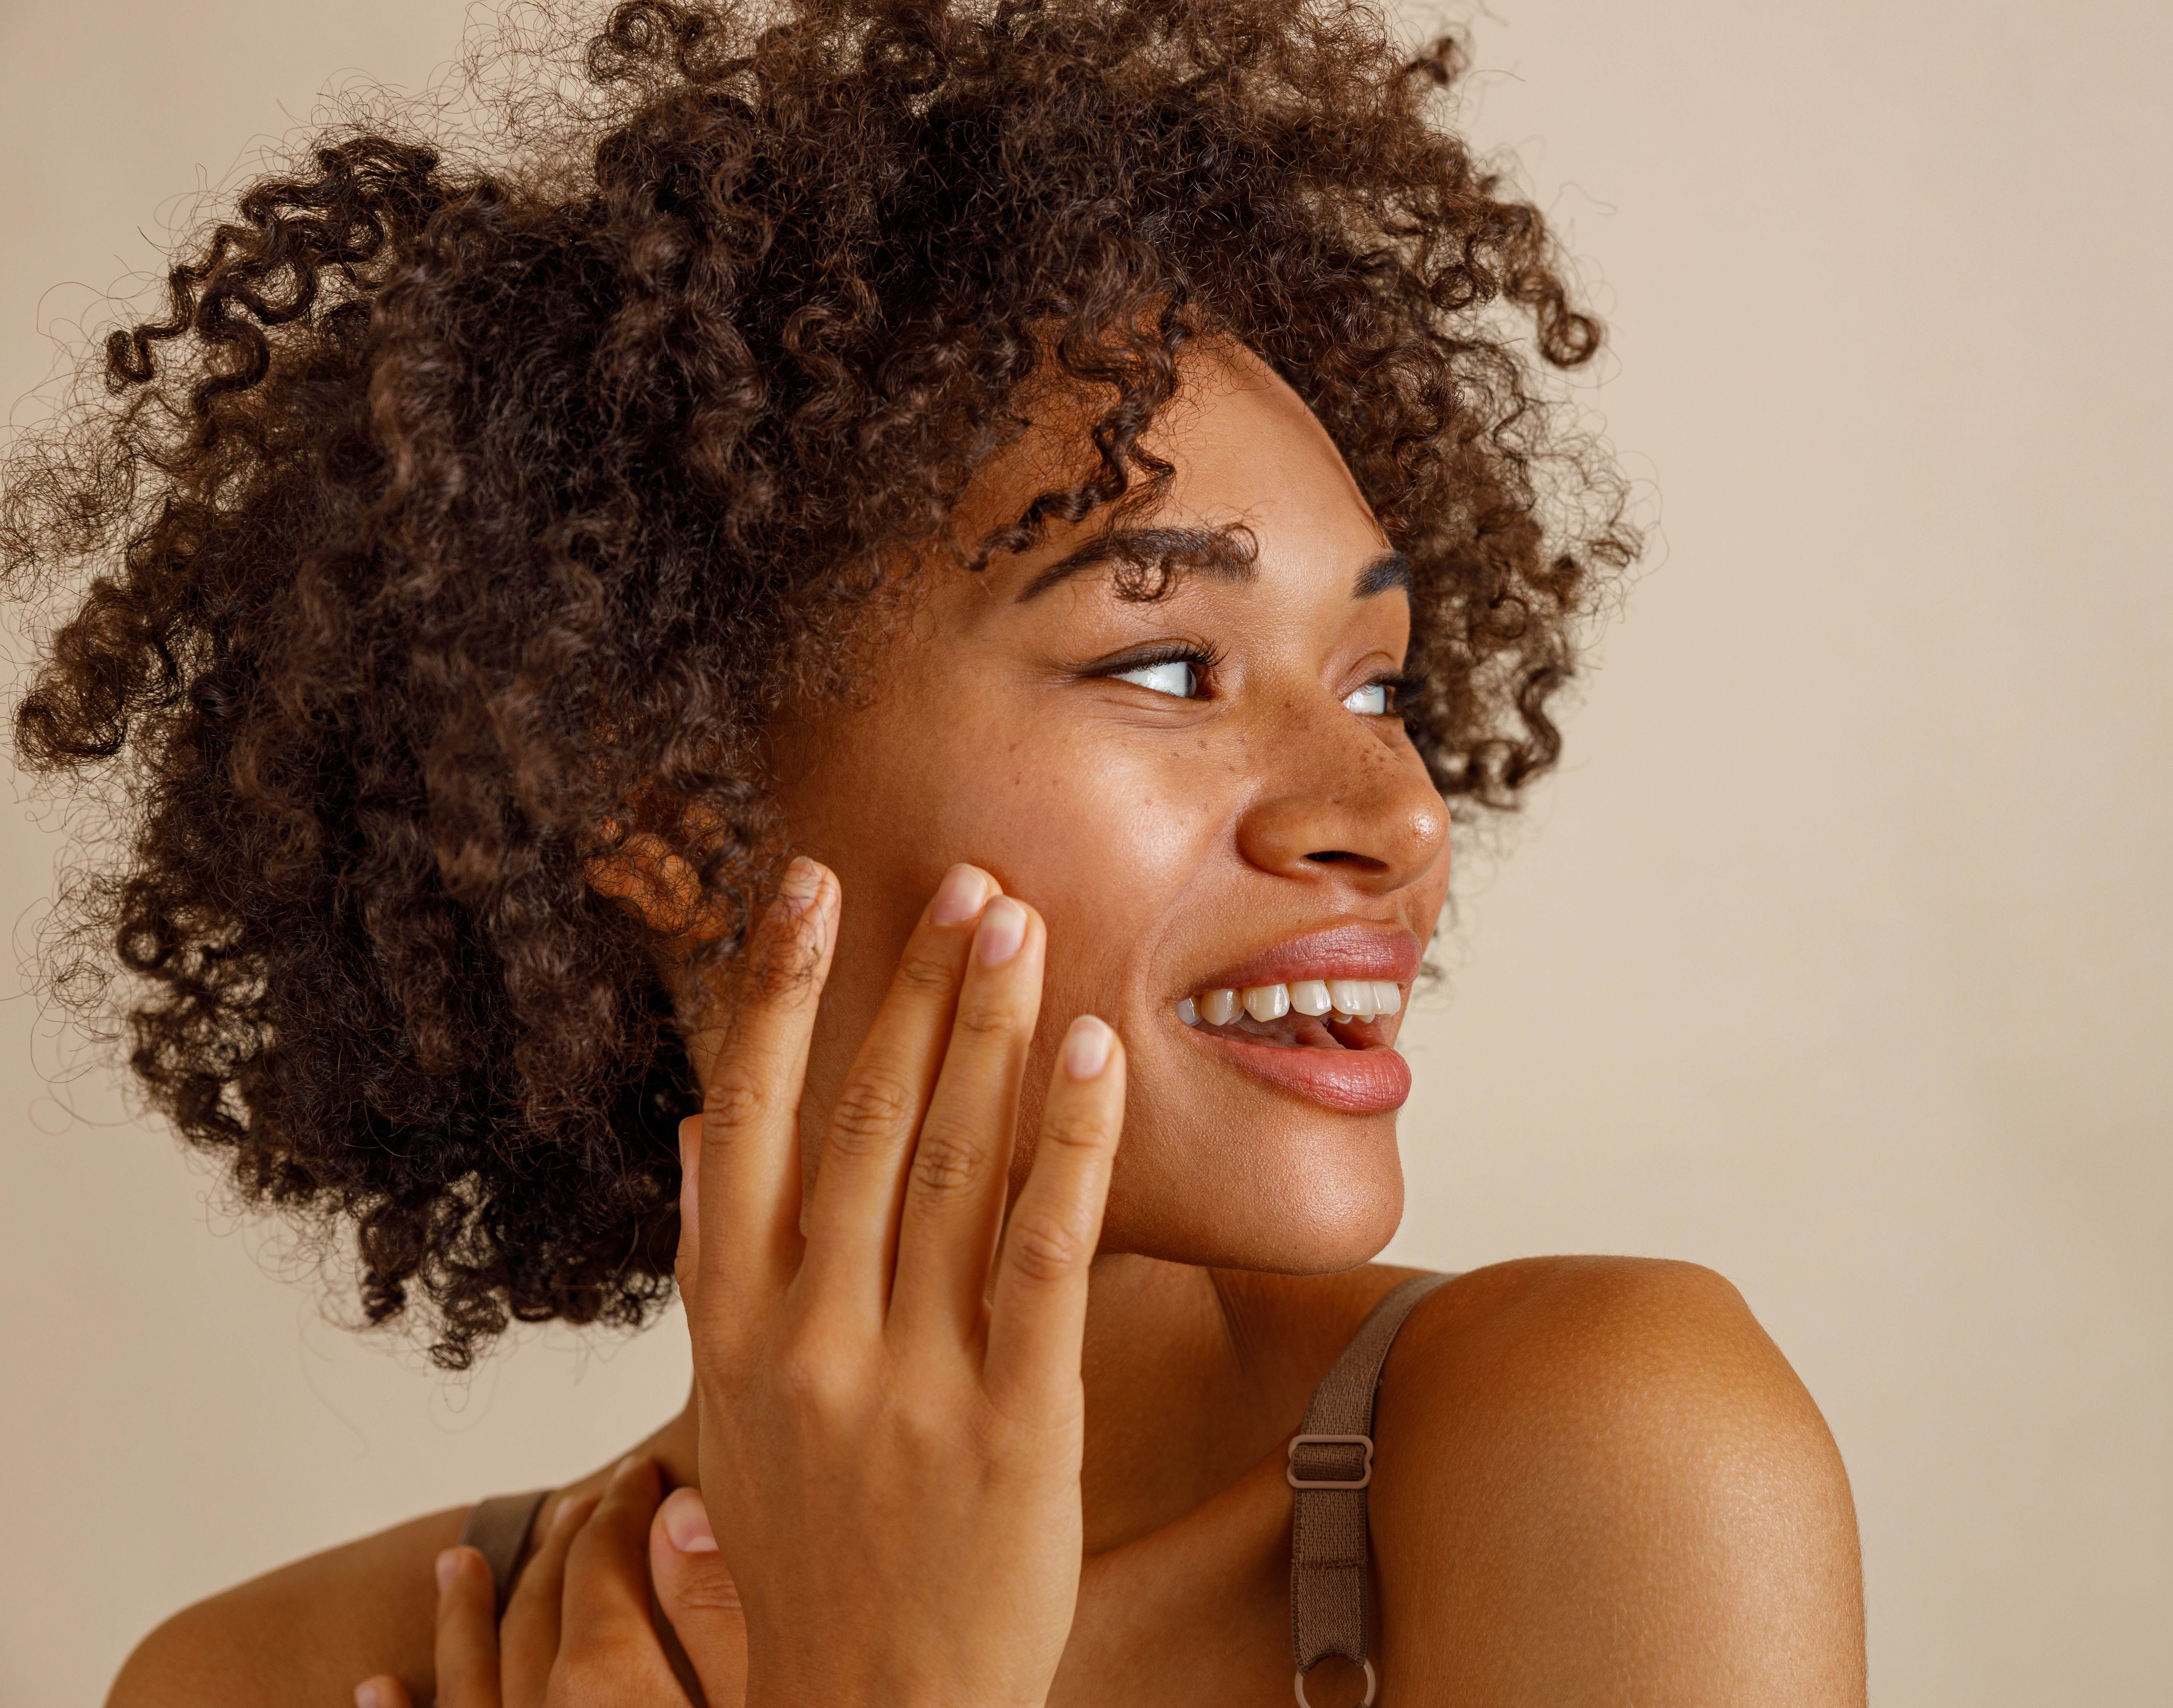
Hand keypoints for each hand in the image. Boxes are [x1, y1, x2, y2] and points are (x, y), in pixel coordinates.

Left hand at [352, 1455, 748, 1707]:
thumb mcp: (764, 1694)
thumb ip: (720, 1618)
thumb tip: (681, 1515)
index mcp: (611, 1683)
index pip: (602, 1567)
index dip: (623, 1511)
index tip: (641, 1477)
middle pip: (539, 1611)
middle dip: (562, 1545)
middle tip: (585, 1502)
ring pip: (471, 1678)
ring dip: (462, 1614)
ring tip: (456, 1565)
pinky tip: (379, 1688)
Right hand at [680, 858, 1124, 1706]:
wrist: (872, 1706)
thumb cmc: (813, 1547)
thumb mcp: (730, 1412)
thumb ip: (717, 1266)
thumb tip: (698, 1132)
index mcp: (735, 1324)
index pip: (746, 1120)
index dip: (776, 994)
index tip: (807, 887)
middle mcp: (810, 1336)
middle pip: (861, 1119)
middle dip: (913, 985)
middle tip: (965, 879)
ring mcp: (910, 1378)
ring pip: (950, 1163)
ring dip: (987, 1031)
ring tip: (1019, 924)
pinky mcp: (1013, 1420)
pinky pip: (1044, 1253)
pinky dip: (1069, 1143)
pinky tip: (1090, 1054)